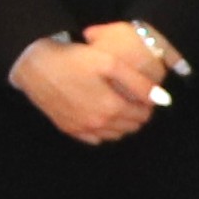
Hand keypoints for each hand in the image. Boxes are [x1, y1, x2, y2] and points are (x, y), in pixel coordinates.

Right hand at [13, 30, 165, 145]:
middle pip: (130, 127)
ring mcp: (82, 129)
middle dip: (136, 114)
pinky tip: (100, 114)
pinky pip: (94, 138)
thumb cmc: (74, 59)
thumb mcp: (109, 62)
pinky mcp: (68, 129)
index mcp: (112, 108)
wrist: (35, 65)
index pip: (143, 115)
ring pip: (113, 135)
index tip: (143, 93)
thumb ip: (138, 83)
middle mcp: (98, 124)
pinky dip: (102, 130)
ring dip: (121, 123)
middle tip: (132, 97)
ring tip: (118, 104)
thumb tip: (162, 100)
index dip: (147, 104)